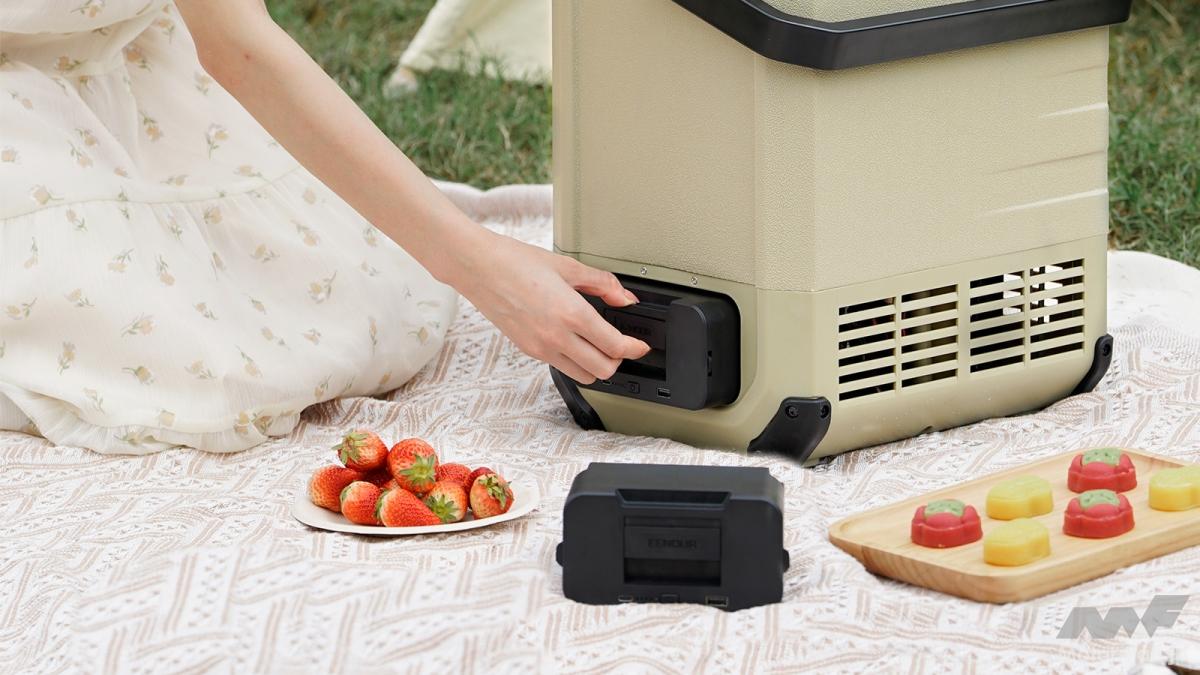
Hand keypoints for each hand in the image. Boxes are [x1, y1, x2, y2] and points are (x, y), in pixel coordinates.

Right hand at [446, 229, 650, 382]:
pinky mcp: (527, 350)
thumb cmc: (514, 261)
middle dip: (618, 361)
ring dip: (596, 366)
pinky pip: (560, 366)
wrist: (477, 267)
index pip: (615, 346)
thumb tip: (624, 297)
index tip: (641, 346)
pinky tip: (573, 341)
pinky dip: (574, 360)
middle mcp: (556, 337)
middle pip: (603, 371)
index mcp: (571, 314)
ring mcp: (540, 347)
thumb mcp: (567, 266)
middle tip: (622, 346)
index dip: (635, 349)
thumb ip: (602, 283)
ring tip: (598, 347)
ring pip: (582, 376)